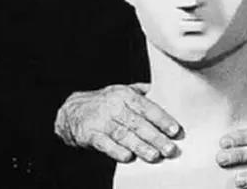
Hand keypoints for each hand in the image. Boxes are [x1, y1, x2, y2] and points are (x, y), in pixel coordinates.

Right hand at [54, 83, 179, 162]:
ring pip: (124, 135)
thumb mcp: (120, 91)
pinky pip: (105, 144)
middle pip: (138, 123)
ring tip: (155, 156)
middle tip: (170, 149)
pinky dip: (117, 151)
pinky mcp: (90, 134)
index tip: (175, 130)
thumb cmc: (103, 102)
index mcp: (125, 95)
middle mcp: (114, 106)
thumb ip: (139, 91)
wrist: (71, 111)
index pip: (147, 107)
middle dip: (156, 137)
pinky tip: (129, 158)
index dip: (162, 119)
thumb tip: (158, 88)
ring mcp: (102, 120)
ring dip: (140, 147)